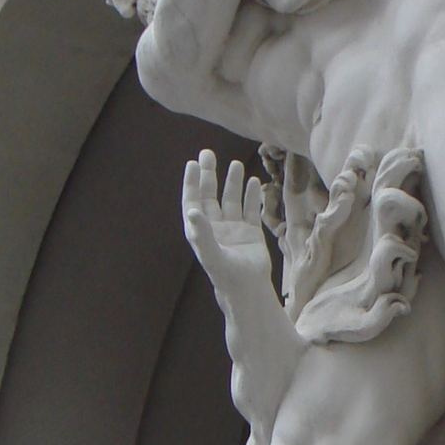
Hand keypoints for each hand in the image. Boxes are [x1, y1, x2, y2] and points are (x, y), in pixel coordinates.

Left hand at [182, 150, 271, 288]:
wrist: (249, 290)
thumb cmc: (226, 276)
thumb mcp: (211, 254)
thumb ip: (201, 233)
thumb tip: (192, 211)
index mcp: (201, 232)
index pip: (193, 202)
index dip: (191, 183)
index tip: (192, 163)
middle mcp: (215, 228)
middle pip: (210, 196)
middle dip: (209, 176)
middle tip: (208, 154)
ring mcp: (233, 229)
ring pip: (231, 200)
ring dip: (232, 183)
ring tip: (235, 164)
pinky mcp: (251, 233)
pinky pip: (249, 210)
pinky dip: (251, 196)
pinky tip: (253, 182)